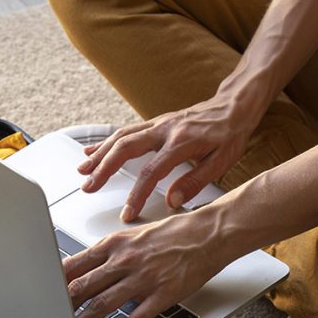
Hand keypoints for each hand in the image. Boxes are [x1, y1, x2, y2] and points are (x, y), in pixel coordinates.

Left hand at [63, 211, 229, 317]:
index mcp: (114, 244)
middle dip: (61, 306)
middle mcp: (124, 260)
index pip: (74, 264)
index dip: (55, 282)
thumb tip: (91, 267)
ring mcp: (142, 278)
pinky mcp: (161, 295)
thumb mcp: (135, 236)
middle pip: (82, 286)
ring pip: (102, 304)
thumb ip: (113, 252)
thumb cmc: (175, 234)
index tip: (42, 294)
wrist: (208, 234)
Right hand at [77, 94, 260, 221]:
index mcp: (181, 143)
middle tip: (89, 187)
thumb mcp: (221, 162)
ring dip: (100, 154)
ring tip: (83, 171)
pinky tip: (93, 150)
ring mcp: (158, 123)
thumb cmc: (230, 134)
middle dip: (104, 169)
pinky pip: (126, 131)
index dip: (136, 195)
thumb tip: (172, 201)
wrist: (234, 105)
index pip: (151, 172)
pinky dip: (107, 141)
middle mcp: (165, 130)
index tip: (127, 213)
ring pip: (121, 137)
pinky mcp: (156, 122)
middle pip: (125, 149)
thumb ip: (195, 182)